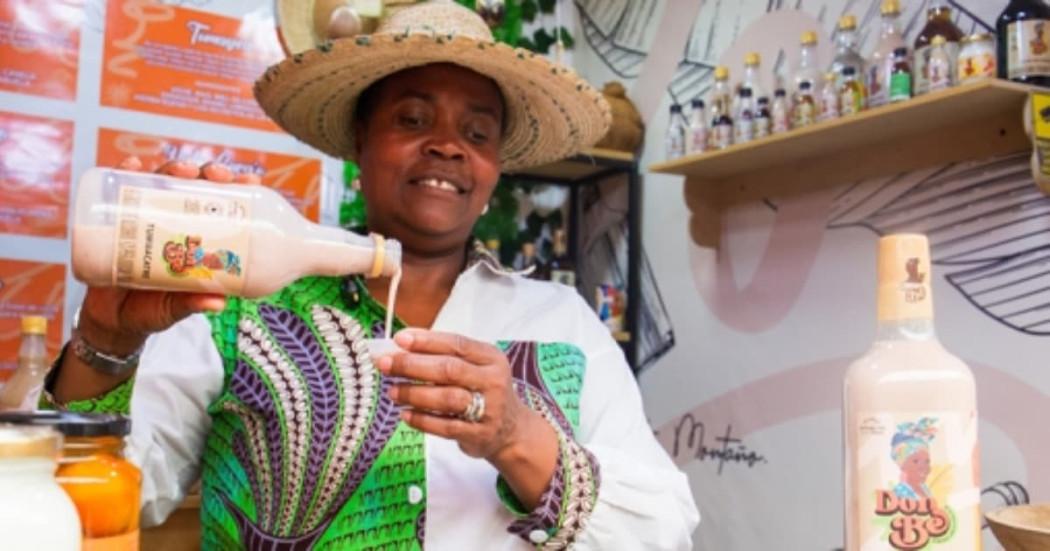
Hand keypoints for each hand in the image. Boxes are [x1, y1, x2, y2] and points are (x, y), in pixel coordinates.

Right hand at [76, 157, 260, 352]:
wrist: (108, 321)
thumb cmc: (149, 310)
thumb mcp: (173, 308)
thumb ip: (191, 304)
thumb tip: (218, 303)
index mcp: (195, 240)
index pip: (219, 207)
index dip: (236, 190)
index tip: (250, 181)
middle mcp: (172, 223)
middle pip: (193, 187)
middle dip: (207, 174)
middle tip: (215, 175)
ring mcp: (143, 218)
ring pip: (160, 184)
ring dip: (173, 170)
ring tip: (182, 171)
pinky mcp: (112, 220)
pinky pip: (117, 192)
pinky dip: (124, 174)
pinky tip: (132, 167)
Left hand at [378, 329, 549, 461]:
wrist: (510, 429)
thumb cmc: (481, 390)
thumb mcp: (474, 367)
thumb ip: (443, 356)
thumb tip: (399, 348)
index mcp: (491, 357)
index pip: (456, 344)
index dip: (426, 341)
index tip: (398, 339)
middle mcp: (493, 381)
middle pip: (449, 369)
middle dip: (413, 365)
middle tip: (385, 364)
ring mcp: (489, 409)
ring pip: (447, 398)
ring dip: (415, 393)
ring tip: (392, 391)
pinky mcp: (479, 434)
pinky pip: (446, 426)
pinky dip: (422, 420)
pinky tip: (405, 414)